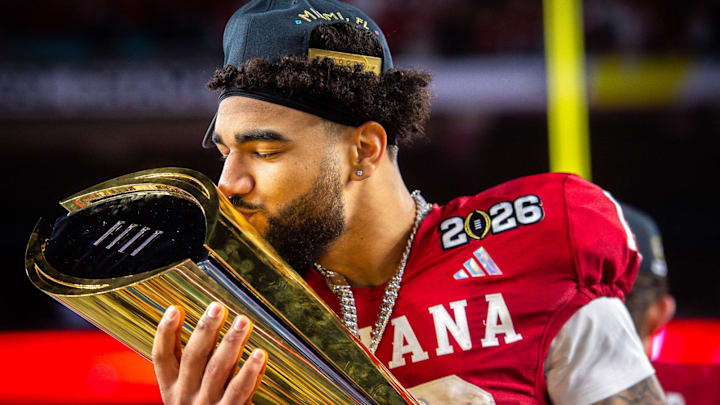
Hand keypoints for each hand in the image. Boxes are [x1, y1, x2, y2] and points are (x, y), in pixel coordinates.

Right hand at [152, 302, 266, 403]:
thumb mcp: (188, 389)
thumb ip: (194, 363)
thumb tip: (205, 323)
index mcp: (171, 388)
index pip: (161, 357)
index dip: (165, 332)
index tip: (174, 308)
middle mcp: (184, 397)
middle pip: (192, 358)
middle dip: (205, 330)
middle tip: (218, 307)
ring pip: (217, 370)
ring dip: (230, 343)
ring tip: (243, 321)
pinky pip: (239, 391)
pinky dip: (250, 371)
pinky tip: (260, 353)